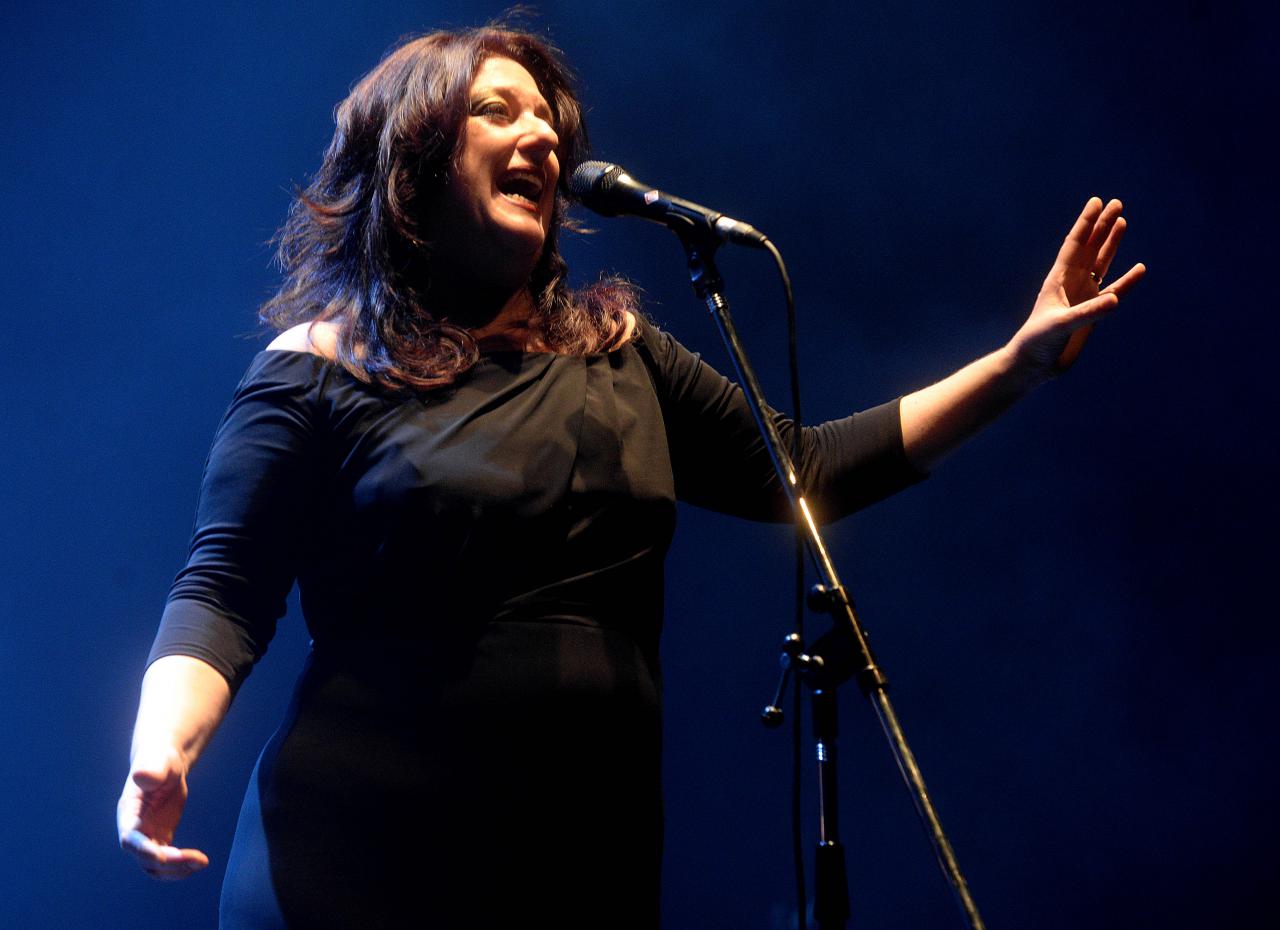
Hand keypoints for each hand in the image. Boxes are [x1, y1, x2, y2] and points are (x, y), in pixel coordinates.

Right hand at [117, 745, 208, 879]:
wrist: (164, 765)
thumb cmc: (158, 760)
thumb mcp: (157, 762)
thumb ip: (150, 770)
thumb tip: (141, 775)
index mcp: (129, 813)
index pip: (130, 838)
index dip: (143, 850)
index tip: (162, 857)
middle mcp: (134, 830)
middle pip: (145, 858)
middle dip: (169, 863)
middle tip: (197, 860)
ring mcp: (146, 837)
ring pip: (155, 867)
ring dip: (176, 871)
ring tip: (202, 863)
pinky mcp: (160, 839)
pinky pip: (167, 862)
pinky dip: (181, 866)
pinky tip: (199, 862)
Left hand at [1009, 197, 1145, 379]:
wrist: (1035, 365)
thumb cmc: (1037, 342)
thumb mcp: (1060, 326)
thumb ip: (1088, 313)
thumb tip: (1115, 300)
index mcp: (1057, 280)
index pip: (1074, 245)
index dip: (1085, 223)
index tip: (1096, 202)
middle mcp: (1071, 283)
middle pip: (1090, 247)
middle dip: (1102, 225)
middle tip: (1116, 203)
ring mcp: (1083, 295)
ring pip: (1101, 263)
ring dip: (1111, 243)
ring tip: (1123, 221)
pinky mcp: (1093, 311)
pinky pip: (1114, 291)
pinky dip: (1127, 281)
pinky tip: (1139, 269)